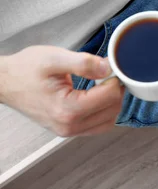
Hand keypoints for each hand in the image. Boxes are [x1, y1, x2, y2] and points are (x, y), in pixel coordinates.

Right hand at [0, 46, 123, 136]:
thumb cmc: (25, 69)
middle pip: (113, 110)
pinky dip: (103, 111)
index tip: (110, 66)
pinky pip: (97, 125)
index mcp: (67, 109)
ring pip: (108, 120)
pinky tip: (96, 96)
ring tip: (102, 84)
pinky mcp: (67, 130)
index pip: (110, 96)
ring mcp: (68, 131)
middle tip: (108, 73)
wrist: (5, 82)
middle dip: (116, 90)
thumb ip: (84, 63)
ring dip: (112, 102)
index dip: (115, 78)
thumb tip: (109, 68)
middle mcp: (69, 126)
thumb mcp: (54, 58)